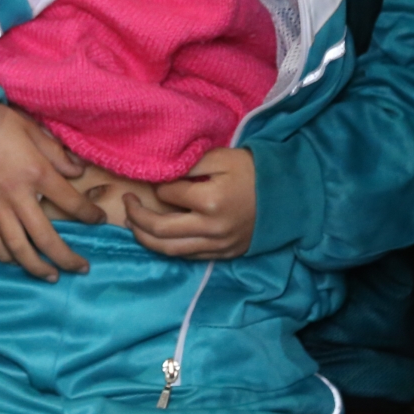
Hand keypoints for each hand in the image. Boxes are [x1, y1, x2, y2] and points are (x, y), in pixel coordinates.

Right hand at [0, 104, 102, 280]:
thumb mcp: (34, 130)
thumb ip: (57, 154)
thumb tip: (78, 172)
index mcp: (37, 173)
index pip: (71, 202)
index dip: (89, 215)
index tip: (99, 220)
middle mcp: (18, 195)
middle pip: (46, 237)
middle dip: (67, 257)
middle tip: (82, 268)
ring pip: (18, 247)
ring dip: (36, 267)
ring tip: (51, 276)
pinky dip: (4, 257)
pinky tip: (16, 262)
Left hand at [126, 146, 256, 259]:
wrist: (288, 196)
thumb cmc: (254, 171)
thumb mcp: (222, 157)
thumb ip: (190, 164)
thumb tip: (162, 174)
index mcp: (210, 201)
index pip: (168, 195)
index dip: (156, 186)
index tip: (152, 178)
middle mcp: (211, 228)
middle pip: (160, 230)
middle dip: (136, 217)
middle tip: (125, 202)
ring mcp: (218, 245)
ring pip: (170, 250)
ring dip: (145, 238)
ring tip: (132, 224)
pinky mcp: (224, 254)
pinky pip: (188, 256)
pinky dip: (168, 248)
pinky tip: (158, 238)